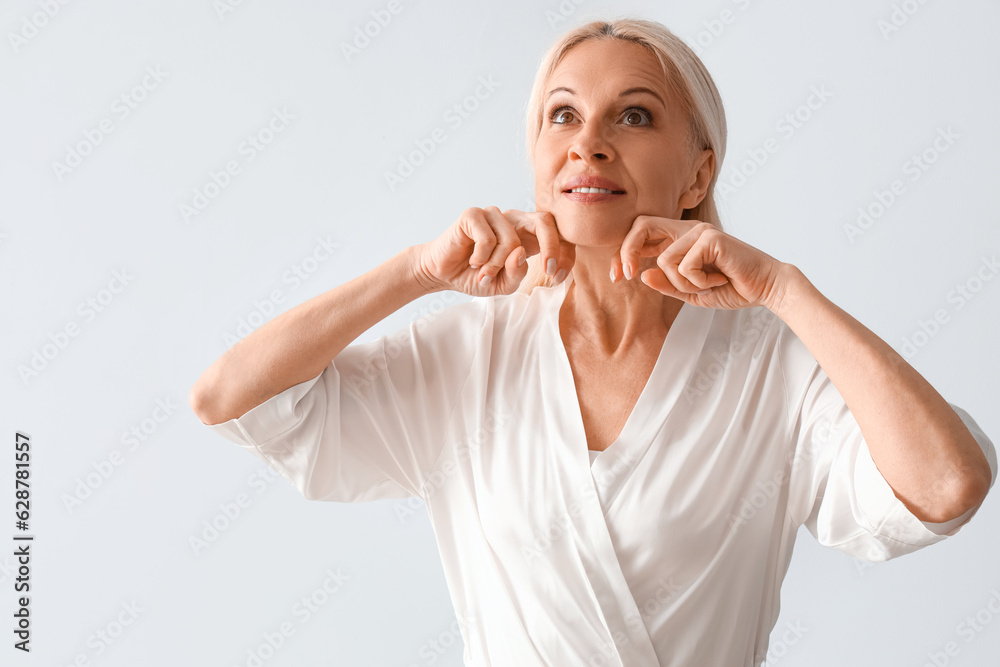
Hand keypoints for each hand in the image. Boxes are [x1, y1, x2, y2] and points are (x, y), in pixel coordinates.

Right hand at [413, 206, 575, 295]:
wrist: (443, 274)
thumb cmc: (476, 276)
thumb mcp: (504, 285)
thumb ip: (518, 273)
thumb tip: (521, 253)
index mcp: (526, 235)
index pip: (557, 233)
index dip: (565, 252)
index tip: (558, 276)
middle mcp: (513, 221)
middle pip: (544, 221)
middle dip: (552, 247)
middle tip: (549, 271)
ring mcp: (493, 215)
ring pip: (512, 240)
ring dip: (498, 265)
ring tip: (483, 274)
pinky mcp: (473, 214)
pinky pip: (488, 237)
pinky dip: (481, 257)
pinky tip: (473, 261)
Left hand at [613, 216, 787, 310]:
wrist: (766, 287)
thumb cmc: (732, 288)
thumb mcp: (691, 292)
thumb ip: (668, 284)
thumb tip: (642, 276)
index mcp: (681, 239)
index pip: (642, 234)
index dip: (623, 252)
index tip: (617, 276)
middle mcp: (688, 229)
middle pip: (641, 226)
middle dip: (627, 251)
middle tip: (625, 276)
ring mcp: (700, 231)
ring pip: (665, 260)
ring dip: (682, 284)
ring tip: (706, 286)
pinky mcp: (711, 237)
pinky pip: (685, 265)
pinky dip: (698, 282)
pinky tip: (719, 280)